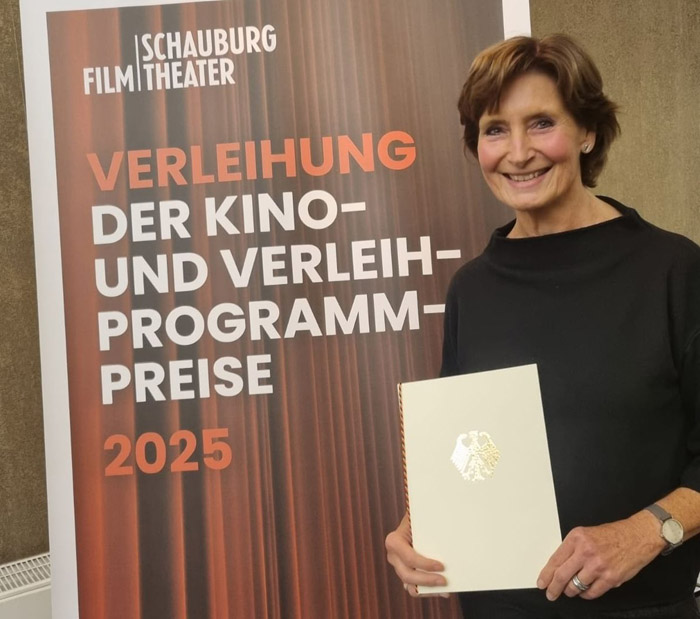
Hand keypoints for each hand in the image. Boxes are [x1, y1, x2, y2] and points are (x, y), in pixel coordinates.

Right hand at [385, 513, 449, 597]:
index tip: (442, 566)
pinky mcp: (405, 575)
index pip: (409, 558)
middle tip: (444, 581)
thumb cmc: (419, 520)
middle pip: (408, 575)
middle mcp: (393, 556)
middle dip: (427, 580)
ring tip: (444, 590)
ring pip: (410, 586)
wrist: (414, 523)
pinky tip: (440, 591)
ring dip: (428, 589)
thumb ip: (427, 527)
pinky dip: (427, 591)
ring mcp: (398, 567)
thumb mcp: (420, 519)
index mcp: (393, 541)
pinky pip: (414, 589)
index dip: (425, 565)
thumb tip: (445, 535)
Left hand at [537, 511, 663, 600]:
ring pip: (576, 586)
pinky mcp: (611, 578)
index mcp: (577, 538)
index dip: (546, 574)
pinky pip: (592, 592)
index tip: (542, 582)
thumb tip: (558, 566)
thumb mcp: (586, 534)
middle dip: (554, 588)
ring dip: (571, 591)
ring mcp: (598, 566)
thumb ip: (572, 549)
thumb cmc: (612, 535)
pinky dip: (586, 594)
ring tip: (570, 590)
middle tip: (551, 593)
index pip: (555, 560)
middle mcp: (586, 551)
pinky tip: (585, 591)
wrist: (637, 536)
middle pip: (562, 576)